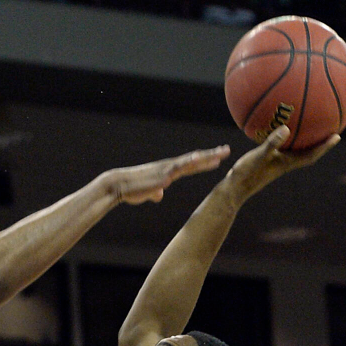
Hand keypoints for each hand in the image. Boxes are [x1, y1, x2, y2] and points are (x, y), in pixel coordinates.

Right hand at [108, 145, 229, 204]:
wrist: (119, 186)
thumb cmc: (131, 190)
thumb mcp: (147, 192)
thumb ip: (155, 192)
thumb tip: (159, 195)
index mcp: (168, 171)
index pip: (190, 165)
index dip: (204, 162)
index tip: (217, 159)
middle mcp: (170, 167)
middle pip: (195, 160)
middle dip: (211, 155)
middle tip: (226, 150)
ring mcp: (167, 169)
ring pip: (191, 161)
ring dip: (207, 156)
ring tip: (221, 153)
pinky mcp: (163, 174)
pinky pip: (179, 166)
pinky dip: (191, 161)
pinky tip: (201, 157)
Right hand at [228, 125, 339, 197]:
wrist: (234, 189)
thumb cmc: (246, 174)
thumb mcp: (258, 156)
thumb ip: (272, 143)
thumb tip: (286, 128)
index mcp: (287, 163)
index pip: (311, 154)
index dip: (324, 146)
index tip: (337, 136)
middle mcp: (285, 164)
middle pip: (308, 152)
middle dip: (320, 143)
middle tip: (331, 130)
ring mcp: (276, 164)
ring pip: (296, 151)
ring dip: (305, 141)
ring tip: (310, 129)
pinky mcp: (267, 162)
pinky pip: (281, 148)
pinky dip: (284, 139)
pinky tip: (277, 131)